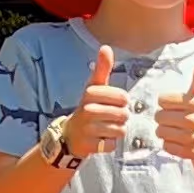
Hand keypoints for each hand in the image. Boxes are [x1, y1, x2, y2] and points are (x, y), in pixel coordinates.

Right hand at [63, 46, 132, 160]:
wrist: (70, 134)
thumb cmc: (88, 108)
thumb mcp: (94, 87)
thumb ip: (102, 68)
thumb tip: (106, 47)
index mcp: (90, 93)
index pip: (122, 96)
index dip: (123, 101)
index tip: (114, 102)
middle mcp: (87, 109)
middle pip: (123, 114)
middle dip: (121, 117)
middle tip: (109, 117)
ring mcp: (87, 128)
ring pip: (120, 130)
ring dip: (116, 131)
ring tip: (105, 128)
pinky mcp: (89, 145)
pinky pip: (112, 144)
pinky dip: (109, 143)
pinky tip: (100, 139)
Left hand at [154, 60, 193, 164]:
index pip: (162, 100)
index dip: (166, 102)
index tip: (177, 106)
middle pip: (159, 116)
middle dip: (164, 118)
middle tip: (175, 119)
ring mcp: (193, 138)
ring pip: (160, 132)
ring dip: (164, 131)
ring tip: (176, 130)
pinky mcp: (190, 152)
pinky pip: (166, 146)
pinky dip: (169, 144)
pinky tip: (179, 141)